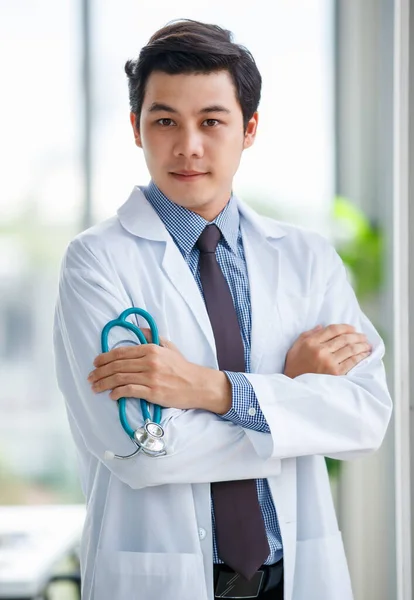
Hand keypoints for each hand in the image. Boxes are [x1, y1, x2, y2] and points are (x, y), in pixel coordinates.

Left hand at [88, 329, 230, 412]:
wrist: (197, 384)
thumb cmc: (182, 367)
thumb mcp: (168, 346)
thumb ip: (151, 337)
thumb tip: (137, 329)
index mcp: (151, 349)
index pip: (121, 352)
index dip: (104, 357)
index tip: (95, 363)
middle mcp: (149, 362)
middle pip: (117, 366)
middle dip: (100, 371)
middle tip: (90, 377)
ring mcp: (150, 377)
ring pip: (119, 378)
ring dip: (103, 383)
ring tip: (95, 387)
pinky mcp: (153, 392)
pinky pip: (129, 391)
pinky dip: (117, 393)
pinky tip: (112, 395)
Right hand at [284, 324, 371, 377]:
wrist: (294, 387)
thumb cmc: (294, 367)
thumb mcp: (296, 347)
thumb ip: (308, 335)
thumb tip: (321, 327)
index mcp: (311, 342)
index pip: (332, 330)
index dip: (345, 327)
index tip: (352, 329)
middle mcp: (321, 350)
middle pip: (344, 338)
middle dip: (356, 336)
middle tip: (363, 336)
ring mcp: (329, 362)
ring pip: (350, 349)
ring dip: (361, 345)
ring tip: (367, 345)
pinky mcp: (336, 373)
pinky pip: (352, 362)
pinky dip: (360, 357)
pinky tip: (365, 355)